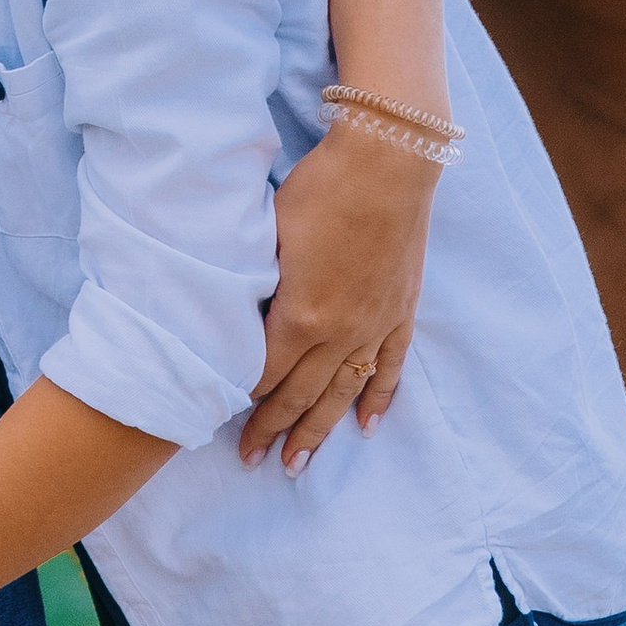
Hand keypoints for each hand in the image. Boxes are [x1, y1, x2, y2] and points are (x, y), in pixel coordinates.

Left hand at [242, 123, 435, 474]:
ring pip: (344, 393)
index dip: (245, 400)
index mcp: (301, 315)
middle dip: (274, 430)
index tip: (224, 419)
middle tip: (253, 461)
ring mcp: (375, 325)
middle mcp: (340, 332)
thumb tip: (234, 307)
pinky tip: (367, 425)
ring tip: (299, 463)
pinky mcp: (401, 310)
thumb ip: (254, 280)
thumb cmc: (321, 188)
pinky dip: (378, 398)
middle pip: (301, 394)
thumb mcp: (269, 233)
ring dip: (320, 430)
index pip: (265, 373)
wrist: (389, 162)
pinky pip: (390, 367)